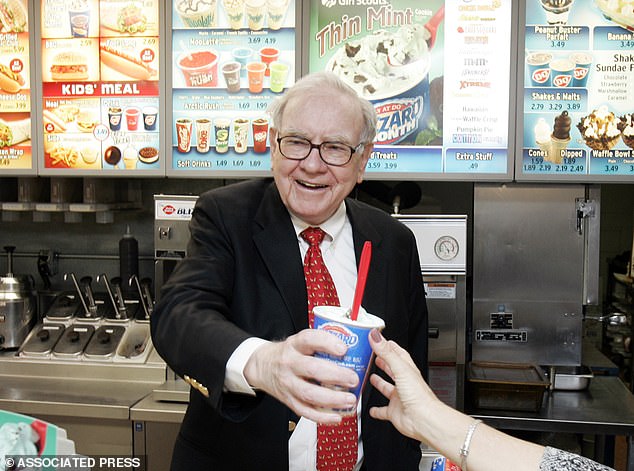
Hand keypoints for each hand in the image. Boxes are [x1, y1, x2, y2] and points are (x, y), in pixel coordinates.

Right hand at [244, 328, 358, 423]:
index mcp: (294, 345)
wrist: (261, 366)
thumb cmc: (287, 353)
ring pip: (310, 394)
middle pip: (312, 369)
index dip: (328, 343)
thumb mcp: (300, 341)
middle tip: (354, 379)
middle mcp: (289, 363)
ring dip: (333, 399)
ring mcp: (288, 383)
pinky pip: (305, 411)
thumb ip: (321, 344)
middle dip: (337, 375)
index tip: (344, 349)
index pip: (309, 339)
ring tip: (350, 399)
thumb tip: (355, 347)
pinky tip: (337, 416)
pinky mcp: (288, 400)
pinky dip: (322, 417)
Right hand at [368, 329, 437, 440]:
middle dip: (383, 362)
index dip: (389, 346)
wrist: (424, 419)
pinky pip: (383, 411)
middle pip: (392, 369)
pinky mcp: (394, 412)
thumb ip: (386, 352)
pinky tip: (372, 409)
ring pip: (387, 388)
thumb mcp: (400, 368)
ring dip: (379, 383)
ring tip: (371, 378)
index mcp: (408, 370)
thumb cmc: (419, 396)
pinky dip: (377, 410)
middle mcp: (404, 383)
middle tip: (373, 356)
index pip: (398, 354)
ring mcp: (399, 398)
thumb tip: (375, 336)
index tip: (379, 340)